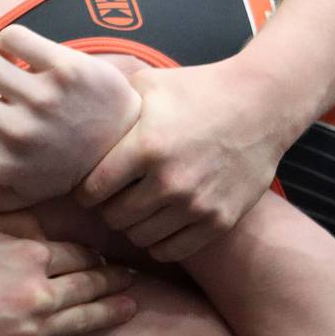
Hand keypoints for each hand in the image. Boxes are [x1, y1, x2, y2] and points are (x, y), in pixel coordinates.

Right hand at [0, 25, 141, 216]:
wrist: (130, 146)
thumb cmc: (64, 170)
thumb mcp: (17, 193)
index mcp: (3, 166)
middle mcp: (21, 136)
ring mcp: (45, 101)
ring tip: (5, 70)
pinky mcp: (68, 69)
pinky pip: (12, 36)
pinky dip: (11, 40)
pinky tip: (25, 55)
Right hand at [0, 211, 135, 335]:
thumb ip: (20, 220)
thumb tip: (53, 214)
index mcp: (29, 255)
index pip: (80, 254)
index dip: (98, 255)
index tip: (110, 256)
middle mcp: (36, 292)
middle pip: (89, 286)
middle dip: (115, 282)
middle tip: (134, 279)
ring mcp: (27, 331)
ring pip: (82, 322)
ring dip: (109, 314)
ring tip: (128, 308)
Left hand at [76, 62, 288, 261]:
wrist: (261, 103)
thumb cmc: (199, 88)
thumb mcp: (149, 85)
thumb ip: (111, 101)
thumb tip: (73, 103)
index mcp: (145, 147)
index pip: (93, 189)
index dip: (84, 190)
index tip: (87, 186)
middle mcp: (170, 181)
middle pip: (114, 217)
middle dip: (106, 209)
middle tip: (109, 200)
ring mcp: (196, 204)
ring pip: (141, 237)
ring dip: (132, 226)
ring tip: (134, 210)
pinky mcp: (219, 220)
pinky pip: (173, 250)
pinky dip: (159, 241)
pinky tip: (158, 223)